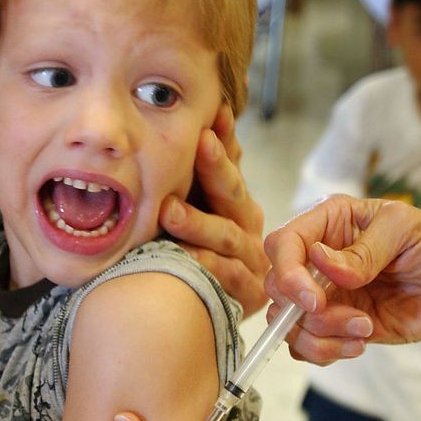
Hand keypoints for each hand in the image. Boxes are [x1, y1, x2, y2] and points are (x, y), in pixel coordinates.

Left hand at [161, 106, 267, 315]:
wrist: (203, 307)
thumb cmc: (193, 250)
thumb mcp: (192, 209)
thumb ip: (192, 174)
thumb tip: (193, 122)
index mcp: (234, 201)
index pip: (231, 163)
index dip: (225, 139)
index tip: (214, 113)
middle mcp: (247, 225)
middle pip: (232, 192)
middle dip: (216, 166)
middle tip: (200, 142)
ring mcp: (250, 259)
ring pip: (226, 235)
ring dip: (198, 222)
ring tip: (170, 210)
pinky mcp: (248, 292)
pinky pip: (228, 277)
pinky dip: (207, 266)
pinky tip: (185, 255)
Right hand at [264, 195, 420, 363]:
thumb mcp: (405, 229)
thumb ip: (362, 250)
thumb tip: (320, 261)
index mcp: (329, 223)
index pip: (283, 244)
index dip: (288, 272)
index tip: (314, 299)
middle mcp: (319, 259)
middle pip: (277, 287)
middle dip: (304, 311)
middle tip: (348, 318)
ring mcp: (326, 295)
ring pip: (289, 323)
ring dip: (322, 335)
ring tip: (364, 330)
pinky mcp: (337, 327)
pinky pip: (307, 346)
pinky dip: (326, 352)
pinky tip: (361, 343)